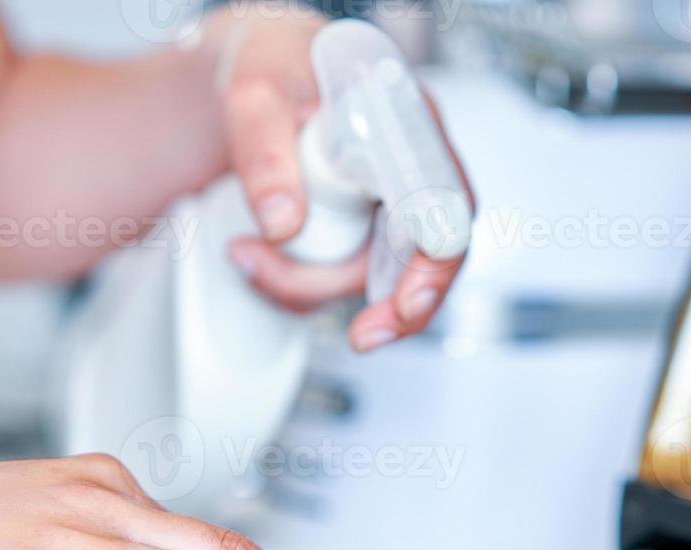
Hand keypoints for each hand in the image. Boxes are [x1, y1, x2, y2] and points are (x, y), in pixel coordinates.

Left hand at [211, 6, 473, 351]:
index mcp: (409, 122)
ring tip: (245, 255)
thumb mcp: (255, 94)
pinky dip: (301, 285)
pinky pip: (346, 281)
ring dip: (311, 285)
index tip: (407, 302)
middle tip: (363, 337)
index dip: (435, 260)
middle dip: (398, 308)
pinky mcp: (365, 236)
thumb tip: (284, 224)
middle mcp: (413, 169)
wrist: (260, 84)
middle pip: (431, 257)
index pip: (445, 202)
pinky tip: (257, 261)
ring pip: (378, 278)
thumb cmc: (273, 71)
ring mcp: (391, 208)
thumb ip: (264, 150)